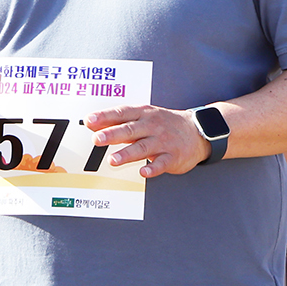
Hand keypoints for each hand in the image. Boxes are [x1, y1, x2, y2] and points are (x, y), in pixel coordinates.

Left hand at [88, 104, 210, 177]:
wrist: (197, 131)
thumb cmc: (164, 124)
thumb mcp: (144, 116)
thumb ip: (119, 121)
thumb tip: (92, 124)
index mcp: (144, 114)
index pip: (122, 113)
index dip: (105, 117)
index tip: (89, 121)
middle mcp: (152, 126)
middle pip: (130, 130)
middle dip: (112, 134)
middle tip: (96, 139)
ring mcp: (163, 142)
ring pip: (143, 147)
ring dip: (127, 154)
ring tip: (112, 160)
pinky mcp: (172, 157)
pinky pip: (161, 163)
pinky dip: (152, 168)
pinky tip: (143, 172)